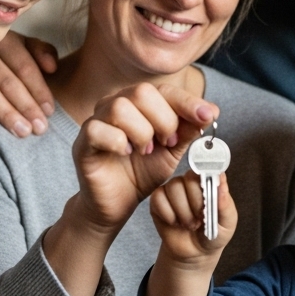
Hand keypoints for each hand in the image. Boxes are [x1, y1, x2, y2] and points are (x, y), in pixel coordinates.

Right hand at [0, 32, 58, 135]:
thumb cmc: (9, 56)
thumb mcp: (27, 48)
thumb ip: (43, 53)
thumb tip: (52, 68)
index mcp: (4, 40)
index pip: (24, 67)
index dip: (39, 90)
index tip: (50, 111)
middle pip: (7, 82)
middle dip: (26, 106)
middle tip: (39, 128)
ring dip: (6, 113)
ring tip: (22, 131)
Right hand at [71, 83, 217, 232]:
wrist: (117, 204)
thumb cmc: (141, 172)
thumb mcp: (172, 152)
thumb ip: (188, 130)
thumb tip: (211, 111)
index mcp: (139, 103)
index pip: (165, 91)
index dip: (188, 102)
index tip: (208, 116)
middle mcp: (115, 105)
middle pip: (142, 93)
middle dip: (164, 120)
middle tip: (168, 142)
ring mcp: (97, 121)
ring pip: (120, 108)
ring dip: (141, 132)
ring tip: (146, 151)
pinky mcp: (83, 141)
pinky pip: (98, 129)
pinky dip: (118, 142)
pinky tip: (125, 154)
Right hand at [150, 172, 236, 265]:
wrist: (196, 253)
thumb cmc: (214, 234)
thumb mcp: (227, 223)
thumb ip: (225, 203)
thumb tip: (221, 181)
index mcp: (208, 183)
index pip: (206, 170)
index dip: (206, 184)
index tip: (207, 199)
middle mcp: (189, 182)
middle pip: (189, 179)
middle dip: (195, 203)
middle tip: (200, 219)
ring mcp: (173, 190)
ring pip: (173, 188)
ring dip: (183, 212)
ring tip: (189, 224)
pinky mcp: (158, 201)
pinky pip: (158, 198)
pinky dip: (168, 214)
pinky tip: (174, 223)